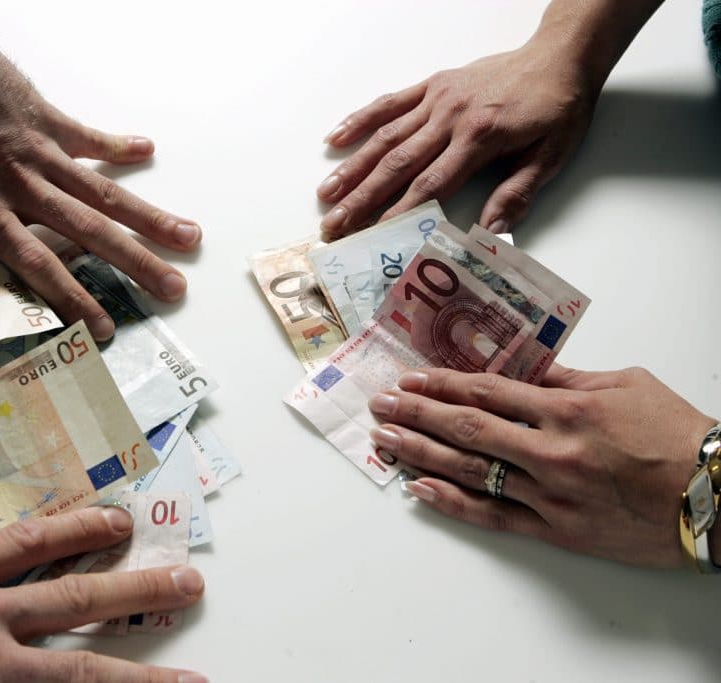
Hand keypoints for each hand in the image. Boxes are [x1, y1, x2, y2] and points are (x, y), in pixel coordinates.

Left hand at [0, 55, 201, 340]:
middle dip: (136, 263)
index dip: (72, 300)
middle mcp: (20, 188)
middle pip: (88, 232)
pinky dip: (116, 143)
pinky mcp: (45, 117)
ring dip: (147, 214)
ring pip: (101, 189)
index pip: (36, 267)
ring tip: (190, 236)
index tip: (104, 329)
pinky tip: (148, 150)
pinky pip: (86, 135)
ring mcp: (38, 152)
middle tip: (177, 289)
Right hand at [316, 35, 597, 237]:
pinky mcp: (432, 86)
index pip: (430, 184)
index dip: (399, 212)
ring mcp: (436, 100)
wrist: (559, 55)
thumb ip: (517, 194)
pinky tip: (335, 140)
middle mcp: (450, 118)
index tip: (373, 236)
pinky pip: (390, 104)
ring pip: (386, 138)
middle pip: (397, 165)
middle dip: (362, 199)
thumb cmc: (557, 108)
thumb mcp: (550, 156)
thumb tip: (490, 234)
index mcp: (479, 138)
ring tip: (326, 195)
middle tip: (334, 225)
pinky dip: (360, 120)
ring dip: (353, 168)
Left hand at [367, 365, 716, 567]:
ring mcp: (551, 493)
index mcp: (568, 408)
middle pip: (467, 428)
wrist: (720, 497)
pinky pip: (495, 516)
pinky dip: (454, 503)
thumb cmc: (679, 436)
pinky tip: (420, 491)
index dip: (442, 385)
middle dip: (417, 414)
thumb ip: (567, 378)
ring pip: (472, 471)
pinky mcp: (557, 530)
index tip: (411, 380)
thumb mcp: (625, 385)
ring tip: (385, 441)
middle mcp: (552, 449)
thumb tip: (520, 367)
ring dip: (421, 454)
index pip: (487, 392)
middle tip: (381, 405)